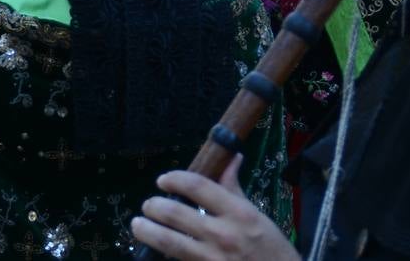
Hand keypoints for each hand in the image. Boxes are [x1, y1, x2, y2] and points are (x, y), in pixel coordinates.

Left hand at [131, 156, 298, 260]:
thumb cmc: (271, 250)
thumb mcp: (257, 217)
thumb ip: (234, 189)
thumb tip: (231, 158)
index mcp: (239, 213)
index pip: (198, 186)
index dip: (174, 179)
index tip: (162, 181)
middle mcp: (225, 235)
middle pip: (176, 213)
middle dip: (154, 207)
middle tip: (147, 205)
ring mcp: (214, 259)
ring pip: (170, 242)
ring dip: (147, 231)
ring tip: (138, 226)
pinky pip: (178, 260)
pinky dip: (165, 254)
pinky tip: (156, 250)